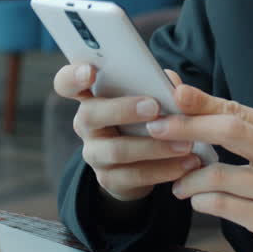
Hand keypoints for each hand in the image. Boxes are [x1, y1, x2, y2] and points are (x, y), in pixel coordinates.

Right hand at [52, 63, 202, 202]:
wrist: (142, 162)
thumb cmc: (146, 117)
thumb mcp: (152, 96)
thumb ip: (159, 85)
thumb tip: (173, 85)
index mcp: (91, 96)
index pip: (66, 83)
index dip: (73, 76)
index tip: (90, 72)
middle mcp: (86, 123)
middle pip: (91, 114)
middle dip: (123, 109)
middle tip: (154, 108)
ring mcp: (94, 153)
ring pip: (116, 150)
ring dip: (153, 146)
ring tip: (185, 144)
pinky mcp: (108, 179)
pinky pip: (134, 176)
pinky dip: (163, 170)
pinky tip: (186, 165)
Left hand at [147, 84, 252, 251]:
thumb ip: (242, 130)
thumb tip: (191, 102)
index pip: (239, 110)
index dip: (203, 102)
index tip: (173, 94)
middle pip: (230, 131)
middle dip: (187, 127)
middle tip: (156, 129)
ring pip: (219, 175)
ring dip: (189, 179)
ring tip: (178, 185)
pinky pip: (224, 205)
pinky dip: (202, 201)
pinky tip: (198, 201)